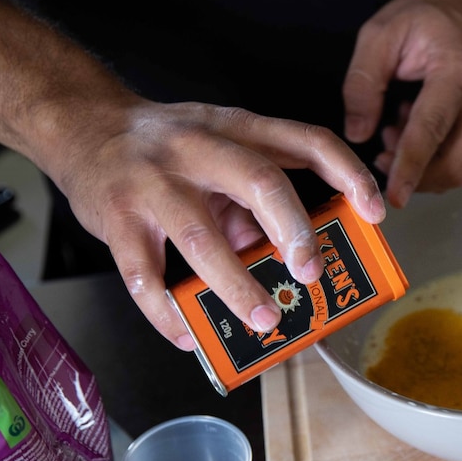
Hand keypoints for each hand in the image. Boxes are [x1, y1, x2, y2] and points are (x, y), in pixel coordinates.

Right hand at [56, 100, 385, 349]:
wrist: (84, 126)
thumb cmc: (167, 147)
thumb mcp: (219, 151)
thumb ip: (255, 199)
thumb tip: (287, 257)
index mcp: (238, 130)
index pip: (308, 140)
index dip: (349, 173)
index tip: (377, 212)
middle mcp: (200, 148)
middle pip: (259, 181)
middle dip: (295, 231)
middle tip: (312, 275)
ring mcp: (154, 182)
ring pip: (201, 237)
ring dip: (237, 285)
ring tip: (263, 320)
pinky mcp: (116, 218)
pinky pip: (143, 274)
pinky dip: (168, 312)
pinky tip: (189, 334)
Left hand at [342, 0, 461, 207]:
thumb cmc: (429, 18)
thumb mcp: (380, 34)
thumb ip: (363, 84)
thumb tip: (358, 133)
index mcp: (458, 70)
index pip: (431, 131)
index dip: (410, 168)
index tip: (393, 195)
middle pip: (455, 166)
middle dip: (415, 179)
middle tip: (381, 160)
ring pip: (459, 169)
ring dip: (421, 167)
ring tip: (395, 129)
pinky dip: (433, 157)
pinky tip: (414, 127)